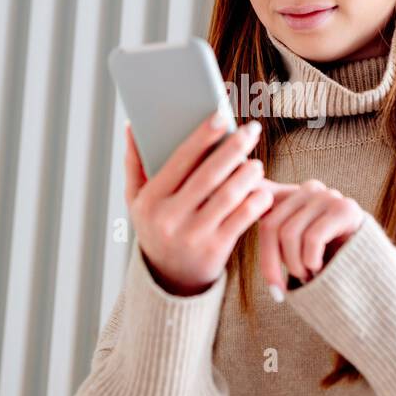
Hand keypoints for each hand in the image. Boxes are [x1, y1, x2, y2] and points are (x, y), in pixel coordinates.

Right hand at [125, 112, 273, 296]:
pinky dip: (256, 201)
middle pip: (209, 175)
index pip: (179, 161)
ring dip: (248, 174)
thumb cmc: (156, 228)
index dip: (202, 136)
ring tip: (256, 163)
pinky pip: (242, 219)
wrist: (169, 279)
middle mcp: (169, 218)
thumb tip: (133, 126)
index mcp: (150, 201)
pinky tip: (263, 190)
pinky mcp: (216, 250)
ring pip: (229, 196)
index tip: (222, 116)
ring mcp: (193, 235)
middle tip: (252, 130)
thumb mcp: (138, 201)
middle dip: (233, 148)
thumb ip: (135, 164)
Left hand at [258, 179, 364, 299]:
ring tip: (310, 276)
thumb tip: (234, 207)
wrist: (374, 273)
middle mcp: (308, 188)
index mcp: (291, 194)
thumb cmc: (328, 262)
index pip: (257, 206)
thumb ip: (271, 225)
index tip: (260, 272)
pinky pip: (312, 239)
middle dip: (273, 264)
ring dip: (297, 266)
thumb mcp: (294, 245)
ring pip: (289, 234)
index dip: (248, 227)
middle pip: (270, 225)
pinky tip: (322, 270)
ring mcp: (329, 196)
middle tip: (287, 285)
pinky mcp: (346, 209)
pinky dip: (312, 262)